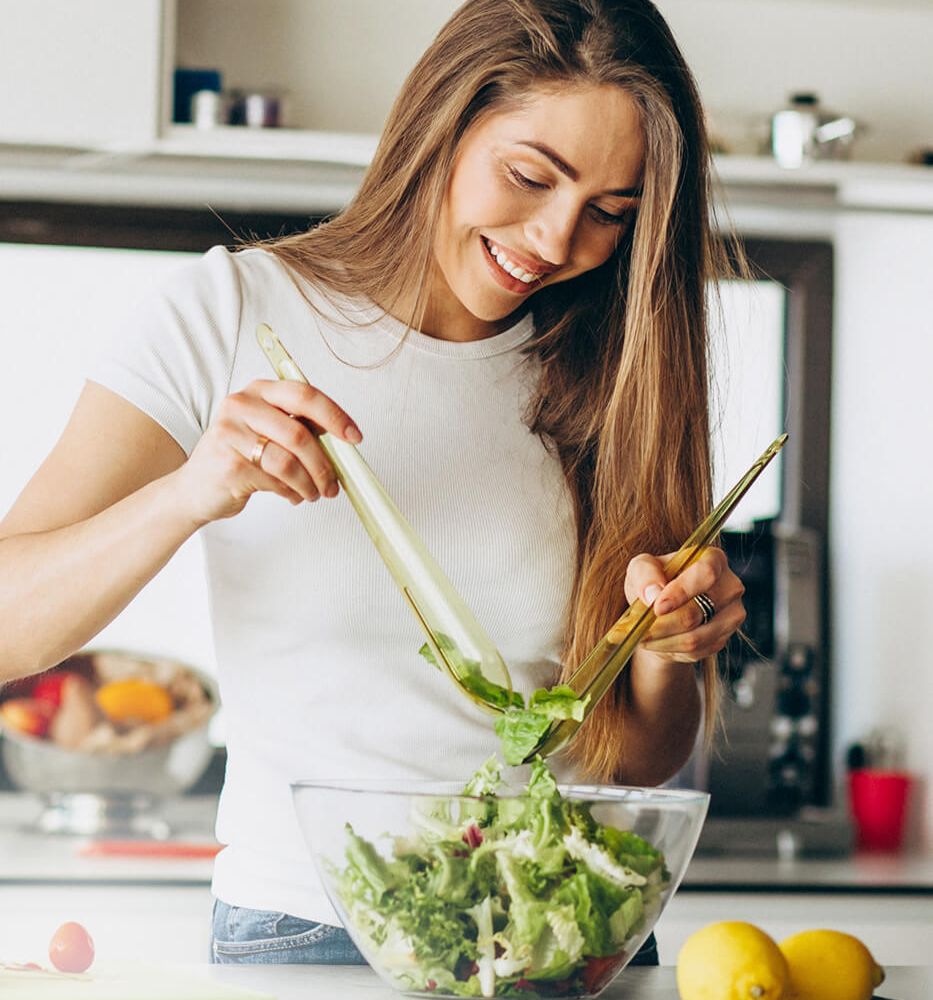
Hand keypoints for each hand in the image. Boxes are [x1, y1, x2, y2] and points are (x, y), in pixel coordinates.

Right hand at [169, 379, 361, 525]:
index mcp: (258, 391)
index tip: (354, 436)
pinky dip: (292, 492)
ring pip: (289, 462)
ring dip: (310, 484)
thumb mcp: (268, 432)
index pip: (305, 395)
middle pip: (300, 434)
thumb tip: (342, 440)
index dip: (335, 416)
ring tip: (313, 493)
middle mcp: (241, 406)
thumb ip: (299, 428)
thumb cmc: (238, 458)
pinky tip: (291, 495)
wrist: (195, 488)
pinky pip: (275, 481)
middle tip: (334, 483)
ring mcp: (231, 433)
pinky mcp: (229, 464)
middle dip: (325, 464)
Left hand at [624, 548, 745, 662]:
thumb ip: (645, 573)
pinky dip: (670, 649)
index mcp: (713, 559)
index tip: (657, 607)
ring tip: (643, 636)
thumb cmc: (654, 582)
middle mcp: (730, 586)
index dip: (682, 591)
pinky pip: (696, 651)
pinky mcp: (724, 638)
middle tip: (639, 628)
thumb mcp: (641, 568)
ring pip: (695, 637)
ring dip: (663, 640)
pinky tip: (658, 642)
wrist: (662, 611)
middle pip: (698, 611)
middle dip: (663, 623)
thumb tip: (653, 593)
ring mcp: (731, 614)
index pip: (706, 573)